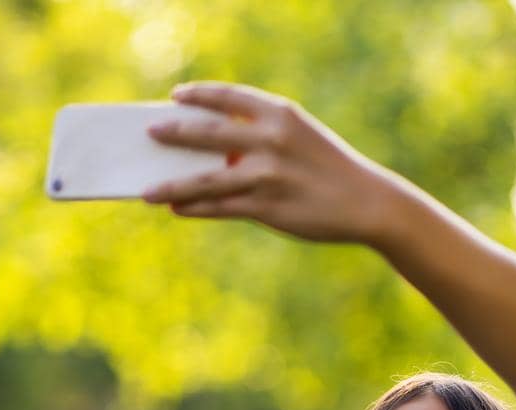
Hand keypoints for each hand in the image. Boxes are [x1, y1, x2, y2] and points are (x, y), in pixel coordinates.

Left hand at [143, 82, 408, 244]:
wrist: (368, 203)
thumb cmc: (330, 168)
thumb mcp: (301, 137)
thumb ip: (261, 136)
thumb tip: (211, 152)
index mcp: (281, 114)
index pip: (228, 97)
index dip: (198, 95)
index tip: (176, 96)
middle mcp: (271, 140)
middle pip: (208, 134)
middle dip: (174, 133)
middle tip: (150, 132)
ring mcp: (268, 175)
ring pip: (206, 180)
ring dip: (172, 185)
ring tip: (146, 190)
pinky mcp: (268, 208)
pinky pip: (222, 208)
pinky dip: (195, 209)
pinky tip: (177, 208)